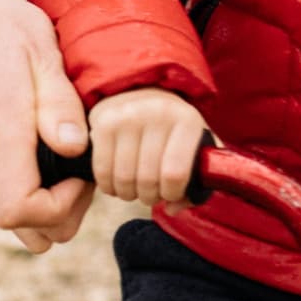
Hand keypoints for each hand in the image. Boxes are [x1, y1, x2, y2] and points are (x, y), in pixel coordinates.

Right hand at [0, 0, 93, 251]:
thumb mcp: (35, 45)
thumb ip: (57, 99)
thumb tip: (75, 147)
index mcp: (1, 135)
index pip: (19, 211)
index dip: (60, 205)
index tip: (80, 170)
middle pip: (32, 231)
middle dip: (69, 210)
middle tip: (85, 163)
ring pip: (25, 220)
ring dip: (56, 204)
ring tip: (72, 155)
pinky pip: (15, 192)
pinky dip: (41, 187)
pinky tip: (54, 144)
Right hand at [88, 88, 210, 208]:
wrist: (142, 93)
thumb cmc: (172, 130)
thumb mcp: (195, 147)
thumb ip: (198, 182)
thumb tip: (173, 207)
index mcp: (187, 121)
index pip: (176, 174)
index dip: (171, 194)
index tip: (170, 193)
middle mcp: (157, 113)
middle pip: (148, 179)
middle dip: (149, 196)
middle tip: (150, 194)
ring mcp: (128, 115)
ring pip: (124, 177)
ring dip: (128, 194)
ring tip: (133, 189)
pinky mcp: (104, 122)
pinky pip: (102, 169)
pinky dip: (108, 186)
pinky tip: (115, 183)